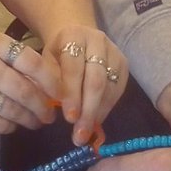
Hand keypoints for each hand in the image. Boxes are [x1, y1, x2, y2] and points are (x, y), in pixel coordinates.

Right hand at [0, 31, 60, 133]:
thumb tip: (52, 83)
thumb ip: (15, 61)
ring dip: (29, 119)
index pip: (32, 63)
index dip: (52, 81)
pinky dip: (10, 127)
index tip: (61, 93)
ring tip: (36, 122)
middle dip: (43, 106)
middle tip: (50, 114)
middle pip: (25, 90)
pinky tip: (13, 125)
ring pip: (13, 110)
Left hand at [45, 28, 127, 145]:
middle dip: (88, 109)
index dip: (72, 94)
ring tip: (86, 132)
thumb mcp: (46, 61)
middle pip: (96, 79)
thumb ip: (49, 82)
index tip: (68, 119)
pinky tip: (96, 120)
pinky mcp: (123, 63)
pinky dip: (107, 108)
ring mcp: (114, 51)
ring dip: (98, 112)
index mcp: (73, 36)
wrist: (75, 36)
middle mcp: (97, 40)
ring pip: (110, 86)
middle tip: (80, 133)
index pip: (74, 67)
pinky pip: (118, 90)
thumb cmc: (57, 53)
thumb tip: (52, 109)